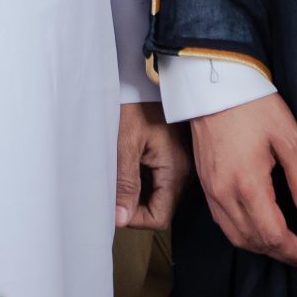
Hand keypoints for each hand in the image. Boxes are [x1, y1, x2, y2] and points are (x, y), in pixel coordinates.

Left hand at [117, 100, 193, 229]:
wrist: (143, 77)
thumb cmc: (134, 105)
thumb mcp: (125, 145)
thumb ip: (126, 184)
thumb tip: (121, 219)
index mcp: (175, 170)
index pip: (159, 217)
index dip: (135, 218)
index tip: (115, 205)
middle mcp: (183, 170)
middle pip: (160, 208)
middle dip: (134, 206)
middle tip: (113, 191)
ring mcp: (180, 163)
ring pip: (159, 195)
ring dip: (137, 194)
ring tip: (118, 178)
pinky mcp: (174, 156)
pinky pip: (159, 180)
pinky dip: (142, 181)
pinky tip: (128, 167)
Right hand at [187, 93, 296, 270]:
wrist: (214, 84)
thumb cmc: (253, 105)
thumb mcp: (289, 138)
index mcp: (247, 185)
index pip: (273, 235)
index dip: (295, 252)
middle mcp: (225, 194)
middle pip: (254, 242)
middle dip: (282, 254)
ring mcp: (212, 191)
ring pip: (236, 237)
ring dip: (262, 248)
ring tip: (286, 248)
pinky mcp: (206, 184)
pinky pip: (223, 223)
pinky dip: (243, 235)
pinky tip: (259, 229)